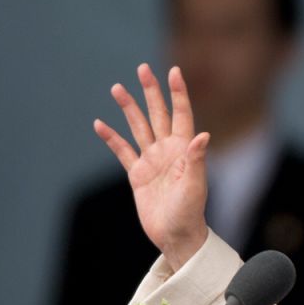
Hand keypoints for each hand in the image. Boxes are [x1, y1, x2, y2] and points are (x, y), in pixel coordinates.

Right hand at [93, 63, 209, 271]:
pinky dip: (111, 138)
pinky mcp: (138, 174)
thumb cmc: (190, 212)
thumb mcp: (195, 185)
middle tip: (142, 69)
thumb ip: (196, 159)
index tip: (173, 71)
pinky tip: (100, 124)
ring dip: (128, 108)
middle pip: (157, 114)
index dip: (177, 92)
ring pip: (138, 127)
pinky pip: (122, 151)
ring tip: (117, 88)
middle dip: (150, 92)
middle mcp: (168, 150)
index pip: (181, 114)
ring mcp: (152, 161)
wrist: (175, 236)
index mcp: (184, 149)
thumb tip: (203, 135)